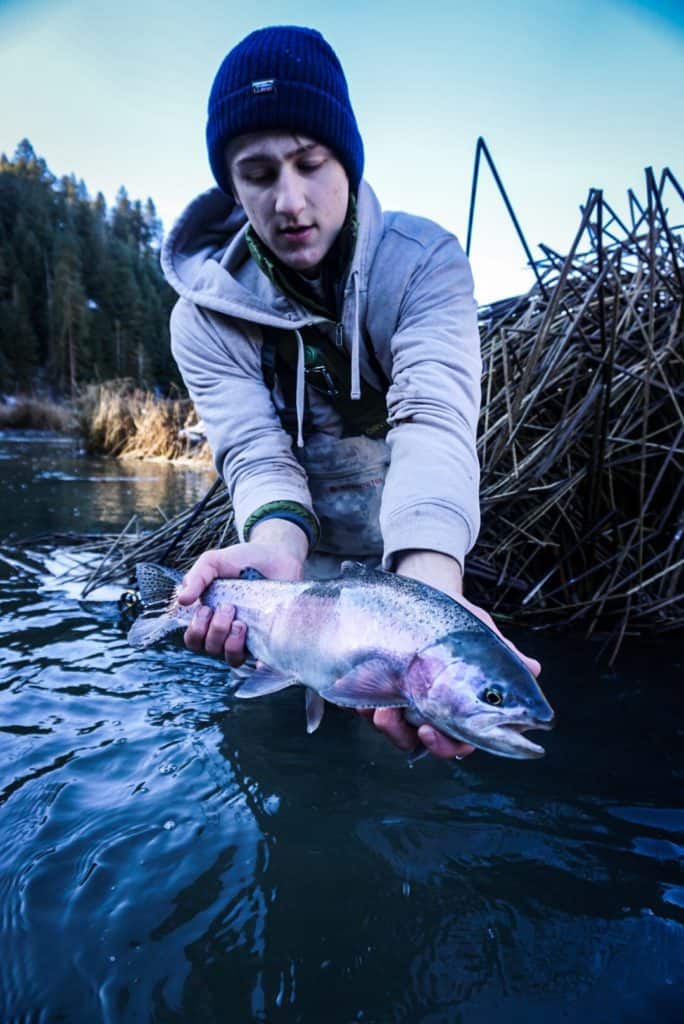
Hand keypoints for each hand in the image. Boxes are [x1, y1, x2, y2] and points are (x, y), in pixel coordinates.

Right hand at [180, 520, 306, 664]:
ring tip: (241, 623)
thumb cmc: (241, 560)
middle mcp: (225, 632)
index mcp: (208, 618)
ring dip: (232, 644)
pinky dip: (260, 664)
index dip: (196, 631)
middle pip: (210, 649)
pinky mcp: (268, 639)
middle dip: (216, 630)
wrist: (276, 555)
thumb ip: (196, 578)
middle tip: (228, 607)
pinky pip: (262, 662)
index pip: (194, 640)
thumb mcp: (213, 562)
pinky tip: (260, 658)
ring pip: (232, 658)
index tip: (206, 608)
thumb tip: (181, 601)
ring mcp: (247, 637)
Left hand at [371, 548, 541, 760]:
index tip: (432, 732)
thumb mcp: (480, 633)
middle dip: (410, 739)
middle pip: (423, 745)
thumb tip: (534, 667)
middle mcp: (433, 711)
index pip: (460, 742)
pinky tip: (364, 699)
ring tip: (382, 709)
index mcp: (462, 707)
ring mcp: (404, 704)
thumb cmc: (457, 619)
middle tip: (405, 724)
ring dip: (387, 727)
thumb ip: (503, 654)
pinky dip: (366, 709)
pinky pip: (369, 713)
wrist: (423, 591)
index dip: (447, 746)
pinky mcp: (378, 692)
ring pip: (395, 733)